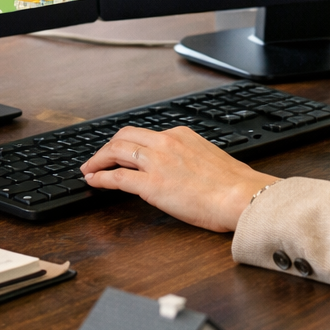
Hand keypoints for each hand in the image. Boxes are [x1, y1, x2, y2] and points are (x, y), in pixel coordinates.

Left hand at [80, 126, 277, 232]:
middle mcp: (165, 143)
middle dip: (106, 146)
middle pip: (124, 137)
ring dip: (98, 159)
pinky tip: (93, 181)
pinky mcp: (151, 185)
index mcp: (180, 135)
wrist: (241, 196)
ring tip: (89, 169)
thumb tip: (181, 169)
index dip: (126, 142)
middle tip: (97, 158)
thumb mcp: (209, 158)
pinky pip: (116, 177)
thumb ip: (189, 157)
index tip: (119, 150)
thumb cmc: (233, 184)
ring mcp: (156, 163)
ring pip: (116, 152)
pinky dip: (100, 177)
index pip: (145, 134)